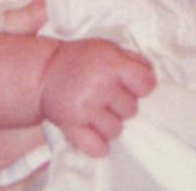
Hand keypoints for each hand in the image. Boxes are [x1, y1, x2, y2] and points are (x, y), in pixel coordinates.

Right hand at [40, 39, 155, 156]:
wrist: (44, 72)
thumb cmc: (81, 58)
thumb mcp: (107, 48)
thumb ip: (132, 59)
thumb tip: (151, 76)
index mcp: (111, 64)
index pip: (146, 84)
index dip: (142, 85)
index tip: (132, 84)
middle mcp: (99, 86)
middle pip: (132, 109)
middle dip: (123, 104)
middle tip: (108, 96)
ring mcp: (85, 108)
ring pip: (116, 130)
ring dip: (110, 123)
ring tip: (99, 112)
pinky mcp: (71, 126)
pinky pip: (96, 148)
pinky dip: (98, 145)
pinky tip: (94, 132)